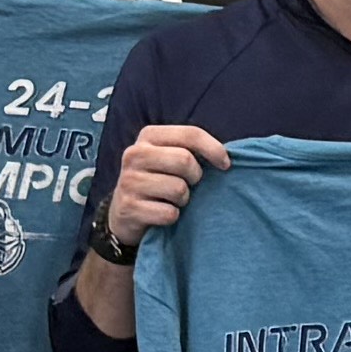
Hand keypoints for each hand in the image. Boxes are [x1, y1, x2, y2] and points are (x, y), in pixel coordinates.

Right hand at [99, 118, 228, 252]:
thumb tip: (225, 158)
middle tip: (189, 185)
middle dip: (195, 177)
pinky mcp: (128, 207)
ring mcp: (129, 181)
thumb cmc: (158, 181)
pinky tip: (162, 213)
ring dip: (184, 200)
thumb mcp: (170, 157)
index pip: (190, 134)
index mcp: (149, 136)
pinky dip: (172, 217)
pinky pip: (168, 213)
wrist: (125, 212)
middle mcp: (135, 154)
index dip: (214, 149)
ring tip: (173, 200)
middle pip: (185, 160)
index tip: (225, 165)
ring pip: (178, 189)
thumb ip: (192, 150)